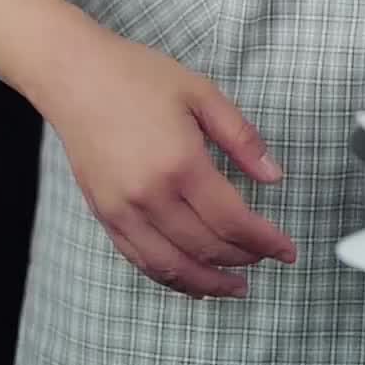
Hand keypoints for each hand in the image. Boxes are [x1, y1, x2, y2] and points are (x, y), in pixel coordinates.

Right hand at [47, 25, 296, 298]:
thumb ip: (241, 137)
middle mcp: (151, 197)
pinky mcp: (105, 217)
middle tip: (267, 260)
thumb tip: (275, 177)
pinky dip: (171, 278)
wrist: (76, 77)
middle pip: (207, 248)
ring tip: (235, 287)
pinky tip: (191, 279)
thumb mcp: (200, 92)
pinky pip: (142, 261)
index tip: (288, 250)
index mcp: (181, 164)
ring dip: (209, 283)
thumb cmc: (139, 77)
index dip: (265, 241)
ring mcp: (124, 211)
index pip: (233, 220)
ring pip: (173, 267)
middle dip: (244, 260)